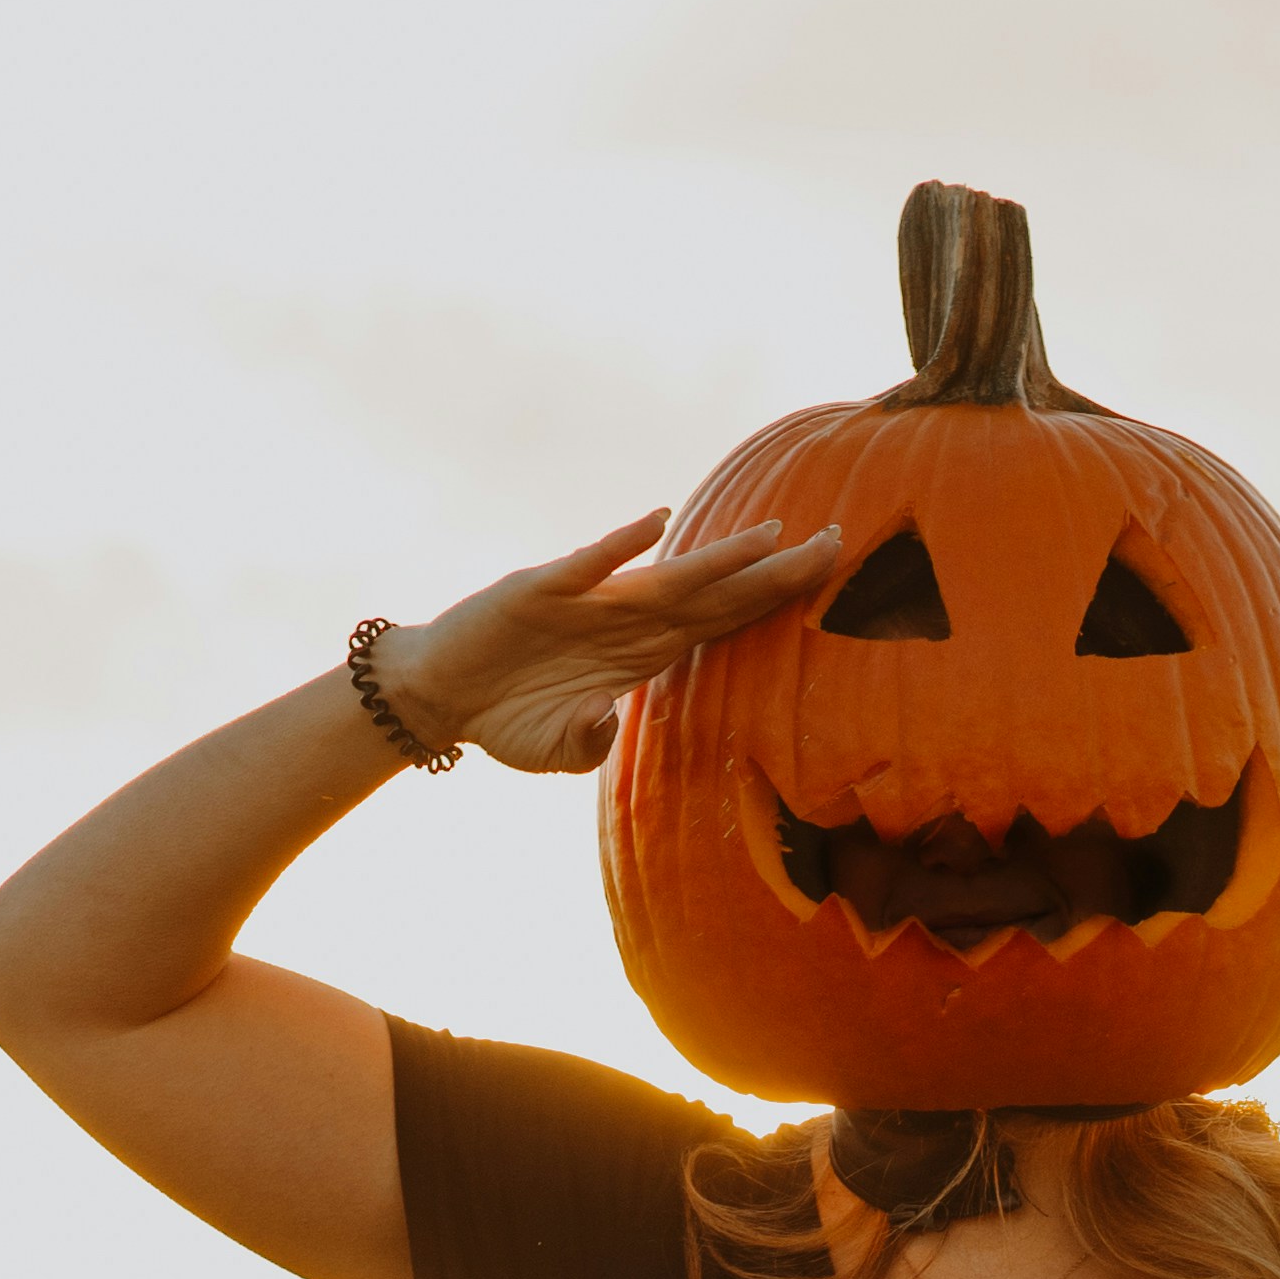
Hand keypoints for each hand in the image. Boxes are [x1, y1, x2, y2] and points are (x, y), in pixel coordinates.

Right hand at [381, 508, 843, 777]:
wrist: (440, 697)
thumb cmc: (507, 720)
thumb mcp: (561, 753)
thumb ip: (593, 746)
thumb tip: (610, 724)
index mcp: (642, 653)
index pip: (726, 621)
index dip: (776, 600)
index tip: (829, 578)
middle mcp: (626, 620)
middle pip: (717, 594)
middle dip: (777, 573)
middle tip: (839, 543)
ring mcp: (588, 602)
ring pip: (667, 579)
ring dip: (718, 559)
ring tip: (771, 537)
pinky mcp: (541, 592)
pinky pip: (587, 567)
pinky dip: (618, 547)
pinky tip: (654, 525)